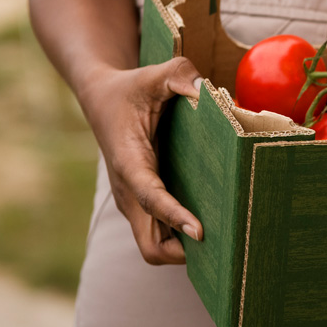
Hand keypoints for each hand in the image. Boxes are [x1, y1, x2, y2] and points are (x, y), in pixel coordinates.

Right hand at [79, 57, 204, 264]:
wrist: (100, 97)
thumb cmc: (130, 87)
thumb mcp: (155, 74)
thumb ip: (180, 75)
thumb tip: (209, 92)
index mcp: (129, 163)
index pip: (150, 199)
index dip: (175, 217)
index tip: (201, 232)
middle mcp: (128, 191)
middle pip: (151, 246)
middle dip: (182, 252)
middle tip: (223, 243)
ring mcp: (133, 201)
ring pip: (155, 246)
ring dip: (184, 250)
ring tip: (225, 241)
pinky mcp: (141, 202)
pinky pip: (160, 233)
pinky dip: (180, 238)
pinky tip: (213, 225)